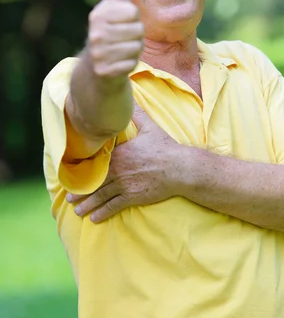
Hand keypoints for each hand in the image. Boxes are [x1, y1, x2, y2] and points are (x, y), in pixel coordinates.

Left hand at [67, 107, 181, 221]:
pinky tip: (95, 219)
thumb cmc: (165, 147)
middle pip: (94, 183)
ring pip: (101, 197)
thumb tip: (131, 98)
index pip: (96, 163)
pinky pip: (114, 206)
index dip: (84, 170)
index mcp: (119, 154)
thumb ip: (137, 115)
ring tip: (78, 211)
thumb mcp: (150, 128)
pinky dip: (103, 213)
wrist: (180, 168)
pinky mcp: (133, 196)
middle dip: (80, 192)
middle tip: (69, 198)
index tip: (73, 175)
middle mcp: (118, 170)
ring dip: (88, 205)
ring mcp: (124, 185)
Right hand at [88, 0, 143, 78]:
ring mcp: (98, 52)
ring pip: (135, 48)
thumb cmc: (111, 29)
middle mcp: (96, 33)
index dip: (133, 19)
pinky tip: (118, 62)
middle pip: (137, 31)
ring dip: (133, 50)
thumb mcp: (113, 3)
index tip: (122, 22)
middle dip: (135, 36)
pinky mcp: (104, 70)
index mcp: (99, 14)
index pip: (133, 13)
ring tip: (121, 49)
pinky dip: (128, 64)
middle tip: (123, 38)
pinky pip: (130, 64)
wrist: (98, 65)